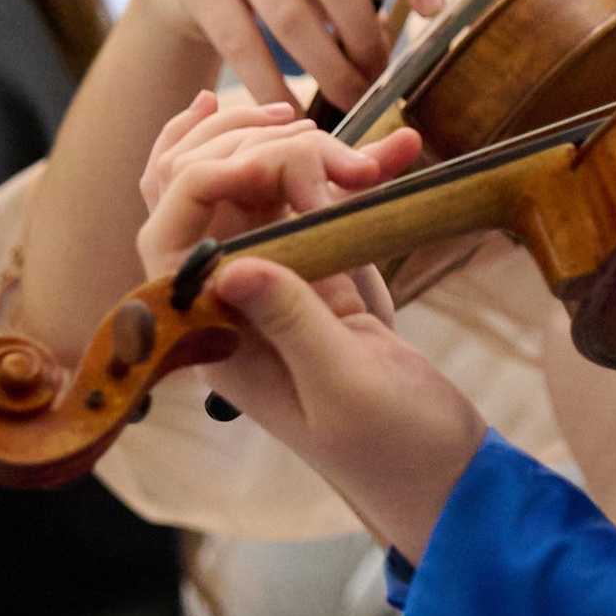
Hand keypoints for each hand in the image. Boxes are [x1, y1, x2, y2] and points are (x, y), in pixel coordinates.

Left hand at [133, 99, 477, 552]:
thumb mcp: (343, 388)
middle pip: (197, 195)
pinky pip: (316, 203)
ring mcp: (278, 282)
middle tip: (317, 143)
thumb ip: (291, 321)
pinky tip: (391, 150)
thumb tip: (233, 262)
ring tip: (358, 159)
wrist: (445, 472)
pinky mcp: (325, 274)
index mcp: (217, 340)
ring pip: (253, 186)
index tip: (270, 155)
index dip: (200, 178)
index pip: (170, 241)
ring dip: (298, 149)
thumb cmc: (390, 448)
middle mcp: (234, 304)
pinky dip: (348, 173)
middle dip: (249, 148)